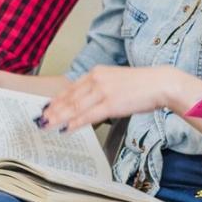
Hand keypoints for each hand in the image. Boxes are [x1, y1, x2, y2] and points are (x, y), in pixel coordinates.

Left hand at [40, 65, 192, 133]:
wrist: (160, 83)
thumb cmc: (143, 84)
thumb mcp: (117, 80)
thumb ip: (102, 88)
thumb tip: (90, 103)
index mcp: (97, 72)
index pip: (71, 88)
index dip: (57, 99)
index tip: (47, 108)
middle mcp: (97, 79)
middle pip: (69, 98)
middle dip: (53, 110)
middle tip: (41, 120)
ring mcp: (103, 91)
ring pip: (74, 107)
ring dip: (59, 118)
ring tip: (48, 126)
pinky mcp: (111, 103)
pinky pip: (88, 115)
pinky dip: (75, 123)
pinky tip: (66, 129)